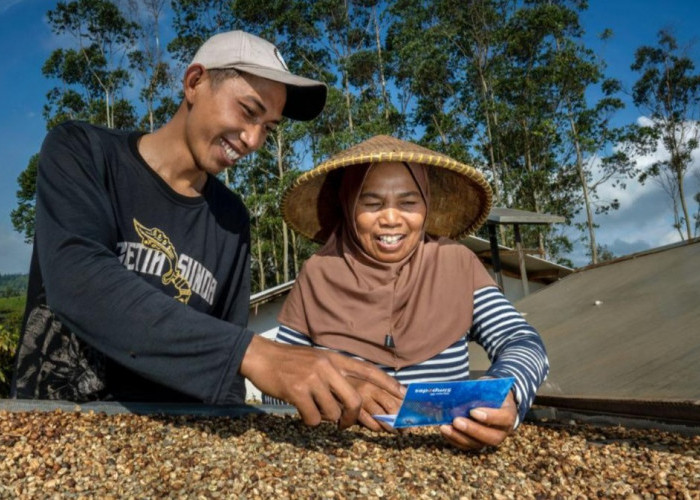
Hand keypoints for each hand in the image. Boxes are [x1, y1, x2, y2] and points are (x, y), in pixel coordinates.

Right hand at [239, 336, 404, 428]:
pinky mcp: (298, 390)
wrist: (262, 357)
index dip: (387, 383)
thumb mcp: (317, 359)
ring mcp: (313, 378)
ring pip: (333, 412)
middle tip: (345, 424)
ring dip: (324, 418)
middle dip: (353, 417)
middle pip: (355, 398)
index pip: (367, 370)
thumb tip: (351, 396)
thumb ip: (335, 373)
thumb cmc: (290, 362)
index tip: (403, 393)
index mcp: (334, 358)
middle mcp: (327, 366)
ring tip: (312, 409)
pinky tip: (301, 410)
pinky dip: (309, 420)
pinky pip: (313, 418)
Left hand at [439, 389, 516, 450]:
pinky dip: (454, 439)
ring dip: (459, 436)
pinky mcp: (478, 443)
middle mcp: (502, 431)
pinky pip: (466, 445)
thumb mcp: (490, 386)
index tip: (473, 411)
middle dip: (472, 430)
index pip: (503, 419)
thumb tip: (462, 392)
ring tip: (445, 427)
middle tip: (456, 421)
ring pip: (476, 444)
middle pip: (490, 437)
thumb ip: (481, 390)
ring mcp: (489, 439)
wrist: (494, 400)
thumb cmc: (491, 391)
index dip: (489, 417)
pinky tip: (444, 430)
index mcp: (509, 414)